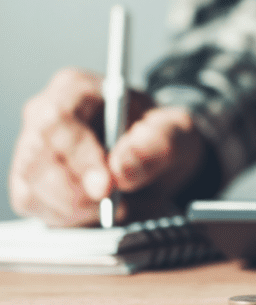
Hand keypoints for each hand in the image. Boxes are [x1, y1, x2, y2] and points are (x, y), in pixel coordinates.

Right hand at [9, 68, 204, 226]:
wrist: (159, 156)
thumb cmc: (162, 134)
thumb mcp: (177, 131)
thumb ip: (157, 143)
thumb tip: (122, 167)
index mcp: (76, 88)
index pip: (59, 120)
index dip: (80, 157)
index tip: (106, 187)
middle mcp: (44, 116)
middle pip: (39, 159)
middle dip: (79, 192)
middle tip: (117, 203)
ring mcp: (32, 149)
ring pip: (33, 188)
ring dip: (77, 208)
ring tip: (115, 204)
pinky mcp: (30, 181)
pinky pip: (35, 205)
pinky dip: (67, 217)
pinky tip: (96, 209)